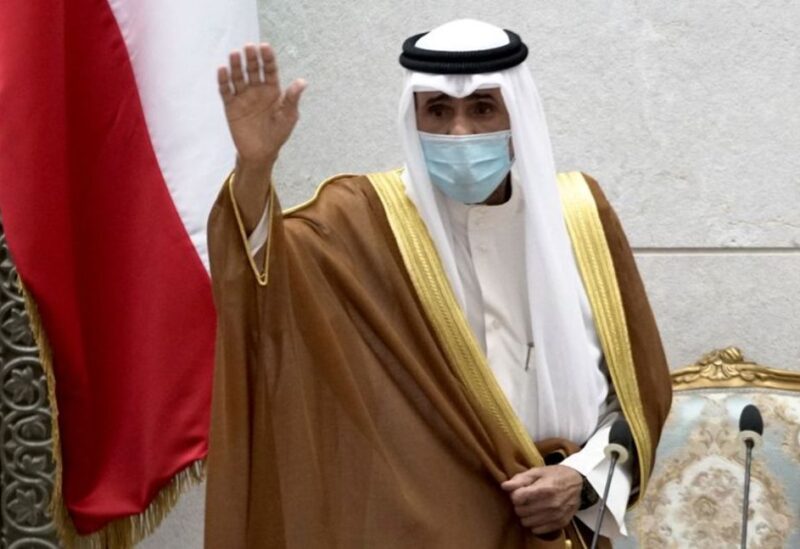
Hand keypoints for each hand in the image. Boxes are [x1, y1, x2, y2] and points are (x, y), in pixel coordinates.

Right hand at [217, 43, 306, 166]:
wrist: (261, 153)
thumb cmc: (278, 134)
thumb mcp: (289, 116)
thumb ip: (292, 98)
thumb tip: (302, 81)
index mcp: (272, 90)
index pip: (269, 70)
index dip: (267, 58)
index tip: (265, 47)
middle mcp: (256, 90)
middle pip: (253, 70)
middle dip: (251, 58)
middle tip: (249, 47)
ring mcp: (243, 97)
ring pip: (238, 77)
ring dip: (236, 66)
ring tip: (234, 54)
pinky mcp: (231, 106)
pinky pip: (226, 91)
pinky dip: (223, 81)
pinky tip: (223, 70)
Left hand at [501, 465, 582, 534]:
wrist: (577, 483)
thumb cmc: (555, 475)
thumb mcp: (537, 472)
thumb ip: (520, 479)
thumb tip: (505, 486)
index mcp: (545, 489)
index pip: (518, 498)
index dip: (515, 494)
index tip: (520, 491)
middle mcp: (551, 504)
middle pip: (520, 511)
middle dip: (520, 504)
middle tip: (526, 498)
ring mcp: (556, 515)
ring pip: (526, 522)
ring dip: (526, 515)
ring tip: (532, 506)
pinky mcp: (560, 523)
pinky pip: (537, 530)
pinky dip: (535, 523)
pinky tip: (539, 514)